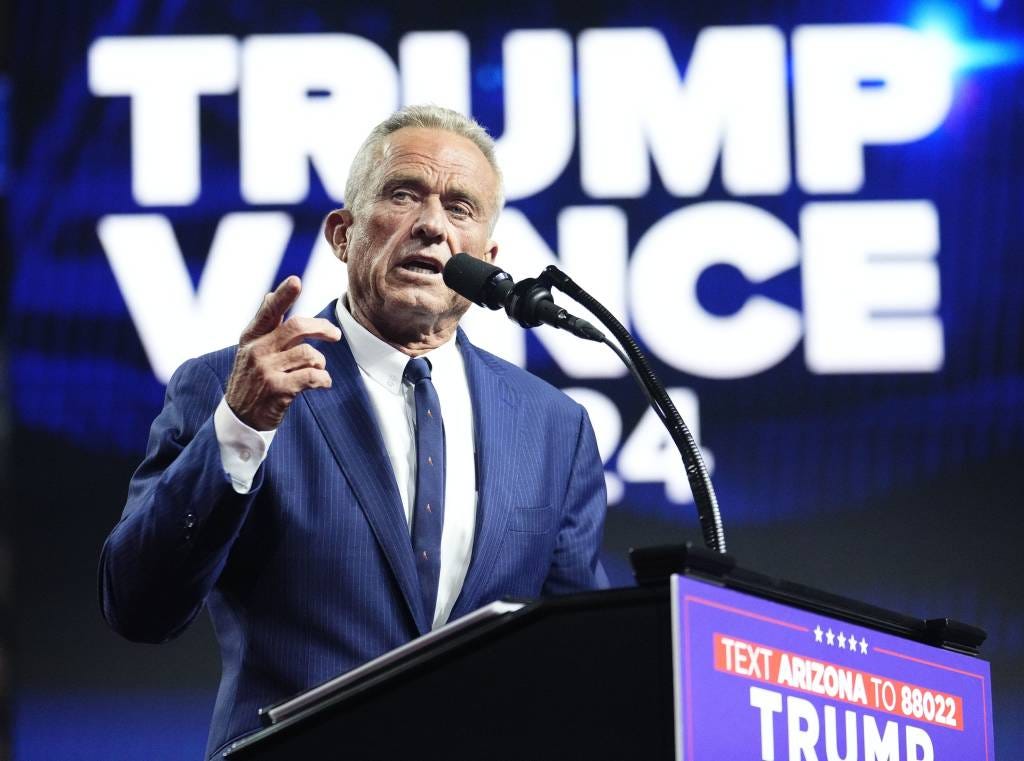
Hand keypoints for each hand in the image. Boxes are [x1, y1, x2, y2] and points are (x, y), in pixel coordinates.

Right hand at [225, 276, 341, 429]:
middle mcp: (257, 350)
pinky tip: (322, 383)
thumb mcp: (251, 349)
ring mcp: (266, 370)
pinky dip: (323, 379)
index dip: (284, 295)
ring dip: (320, 362)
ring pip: (309, 353)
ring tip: (317, 369)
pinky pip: (311, 376)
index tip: (296, 281)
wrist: (239, 418)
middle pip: (297, 327)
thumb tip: (271, 294)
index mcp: (251, 337)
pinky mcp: (277, 390)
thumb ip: (265, 325)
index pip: (268, 311)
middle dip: (322, 328)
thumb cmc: (251, 379)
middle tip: (335, 335)